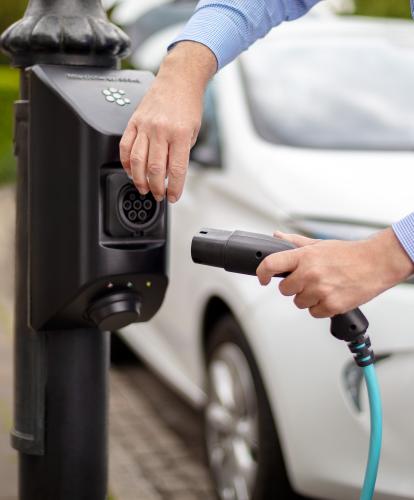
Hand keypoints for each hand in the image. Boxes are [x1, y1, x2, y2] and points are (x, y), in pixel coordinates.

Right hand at [119, 41, 216, 202]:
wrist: (178, 80)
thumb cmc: (188, 105)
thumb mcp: (194, 132)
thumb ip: (181, 153)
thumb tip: (170, 175)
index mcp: (181, 134)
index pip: (176, 170)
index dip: (173, 188)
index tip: (172, 197)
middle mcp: (162, 130)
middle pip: (154, 169)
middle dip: (156, 188)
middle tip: (158, 195)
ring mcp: (146, 126)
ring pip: (137, 161)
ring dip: (139, 179)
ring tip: (144, 188)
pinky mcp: (134, 121)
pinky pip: (125, 146)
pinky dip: (126, 162)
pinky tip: (130, 171)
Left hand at [256, 228, 413, 317]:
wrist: (377, 263)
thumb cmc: (349, 254)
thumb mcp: (319, 244)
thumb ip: (295, 243)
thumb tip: (276, 237)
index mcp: (304, 256)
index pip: (271, 264)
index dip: (262, 273)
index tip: (263, 278)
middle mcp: (310, 273)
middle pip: (284, 290)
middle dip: (294, 287)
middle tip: (309, 280)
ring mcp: (320, 290)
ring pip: (299, 303)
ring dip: (308, 298)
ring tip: (324, 287)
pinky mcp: (331, 305)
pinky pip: (314, 312)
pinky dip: (321, 308)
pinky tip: (331, 296)